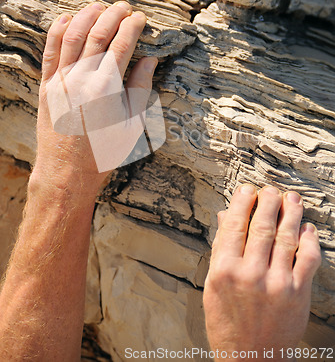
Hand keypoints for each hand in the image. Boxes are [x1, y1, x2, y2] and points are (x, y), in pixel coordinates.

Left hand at [33, 1, 157, 195]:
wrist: (67, 172)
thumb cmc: (104, 152)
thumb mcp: (132, 124)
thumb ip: (140, 88)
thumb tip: (149, 61)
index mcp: (107, 88)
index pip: (122, 44)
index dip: (132, 26)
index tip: (140, 18)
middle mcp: (82, 79)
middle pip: (97, 33)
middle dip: (113, 15)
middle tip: (124, 7)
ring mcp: (61, 80)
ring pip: (72, 35)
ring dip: (86, 15)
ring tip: (99, 6)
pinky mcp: (47, 86)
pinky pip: (50, 50)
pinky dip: (58, 30)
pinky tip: (66, 19)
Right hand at [203, 184, 320, 360]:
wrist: (249, 359)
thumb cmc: (226, 322)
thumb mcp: (213, 284)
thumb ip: (221, 248)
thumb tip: (227, 216)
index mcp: (224, 270)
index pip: (236, 224)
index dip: (244, 201)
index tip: (248, 189)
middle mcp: (250, 274)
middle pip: (263, 226)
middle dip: (269, 202)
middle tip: (271, 190)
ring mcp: (276, 284)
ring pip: (286, 237)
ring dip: (291, 214)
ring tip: (292, 200)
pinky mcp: (297, 295)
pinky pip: (307, 259)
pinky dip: (309, 241)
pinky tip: (307, 229)